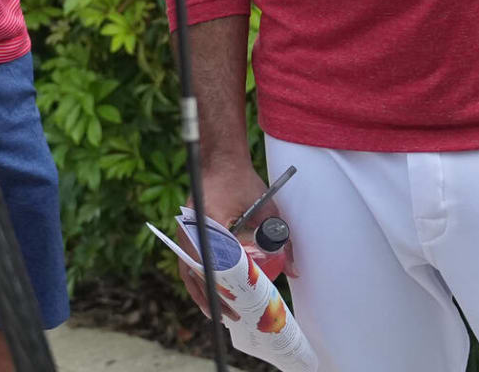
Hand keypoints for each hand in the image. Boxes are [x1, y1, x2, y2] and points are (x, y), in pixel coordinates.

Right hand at [179, 162, 297, 320]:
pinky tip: (208, 293)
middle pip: (201, 274)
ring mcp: (184, 232)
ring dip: (204, 293)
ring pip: (190, 272)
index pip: (218, 266)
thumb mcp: (266, 208)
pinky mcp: (184, 232)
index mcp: (210, 223)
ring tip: (219, 314)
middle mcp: (191, 231)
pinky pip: (188, 262)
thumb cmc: (243, 181)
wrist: (219, 159)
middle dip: (216, 298)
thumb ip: (280, 238)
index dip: (227, 290)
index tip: (239, 306)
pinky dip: (198, 279)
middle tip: (233, 318)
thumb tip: (294, 270)